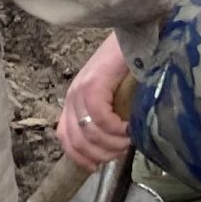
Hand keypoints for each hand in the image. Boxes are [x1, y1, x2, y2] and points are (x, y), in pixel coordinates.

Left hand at [56, 32, 131, 170]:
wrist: (135, 35)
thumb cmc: (129, 67)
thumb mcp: (113, 98)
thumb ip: (107, 118)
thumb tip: (111, 148)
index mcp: (74, 101)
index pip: (65, 138)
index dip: (80, 158)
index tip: (98, 166)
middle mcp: (72, 96)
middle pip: (76, 141)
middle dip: (101, 154)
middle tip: (123, 150)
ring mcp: (81, 89)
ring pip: (89, 133)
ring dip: (113, 144)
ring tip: (129, 138)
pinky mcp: (94, 83)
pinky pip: (100, 118)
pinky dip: (116, 129)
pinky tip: (129, 126)